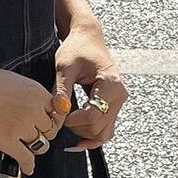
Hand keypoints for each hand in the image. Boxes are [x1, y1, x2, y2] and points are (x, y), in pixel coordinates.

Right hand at [0, 61, 74, 175]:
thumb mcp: (13, 79)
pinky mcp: (7, 140)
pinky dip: (28, 165)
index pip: (57, 112)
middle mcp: (33, 109)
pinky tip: (27, 168)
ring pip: (40, 145)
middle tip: (34, 136)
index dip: (51, 119)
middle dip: (43, 134)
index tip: (45, 124)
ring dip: (34, 148)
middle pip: (50, 130)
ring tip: (26, 148)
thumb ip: (26, 93)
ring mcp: (21, 126)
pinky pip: (26, 158)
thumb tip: (29, 103)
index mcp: (36, 92)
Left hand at [55, 22, 129, 150]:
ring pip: (104, 132)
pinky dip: (93, 136)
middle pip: (98, 127)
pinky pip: (106, 129)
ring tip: (68, 122)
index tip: (58, 114)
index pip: (92, 115)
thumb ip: (62, 89)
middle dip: (76, 128)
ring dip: (84, 134)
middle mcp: (119, 95)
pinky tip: (78, 139)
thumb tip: (58, 112)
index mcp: (110, 84)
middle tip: (60, 116)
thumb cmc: (76, 48)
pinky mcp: (113, 106)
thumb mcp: (64, 67)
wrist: (88, 38)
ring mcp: (118, 102)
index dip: (72, 120)